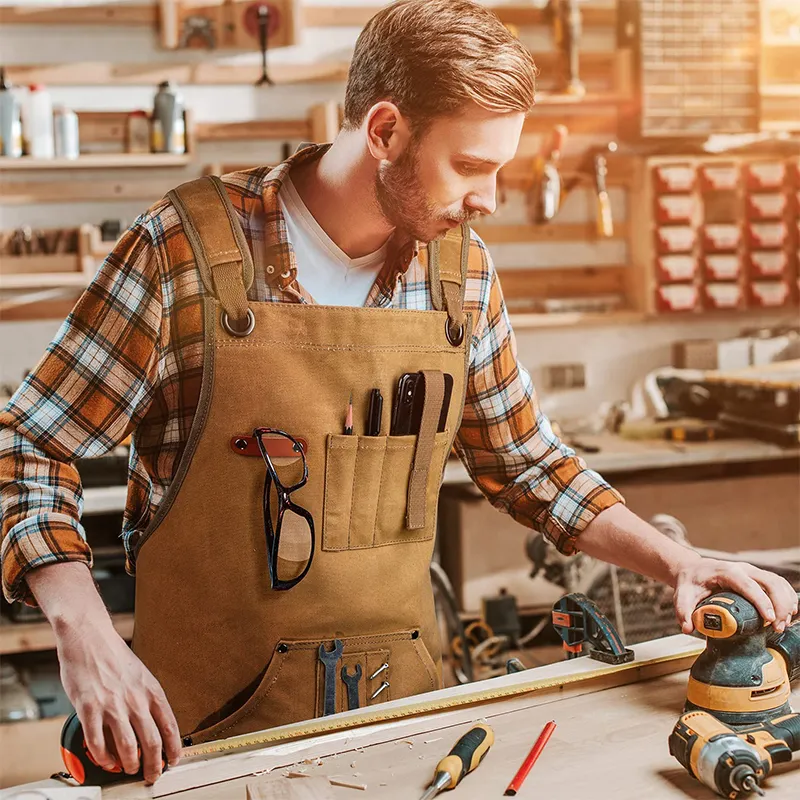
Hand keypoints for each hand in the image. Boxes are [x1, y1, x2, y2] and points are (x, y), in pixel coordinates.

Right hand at [56, 619, 181, 784]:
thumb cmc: (114, 656)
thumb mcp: (141, 675)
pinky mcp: (89, 709)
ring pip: (128, 747)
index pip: (170, 726)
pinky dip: (104, 758)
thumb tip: (152, 724)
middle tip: (153, 775)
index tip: (174, 761)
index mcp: (151, 690)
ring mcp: (112, 705)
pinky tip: (107, 761)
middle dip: (155, 765)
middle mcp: (135, 699)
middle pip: (152, 742)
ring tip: (130, 769)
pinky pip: (98, 743)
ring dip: (131, 764)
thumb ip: (146, 699)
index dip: (174, 748)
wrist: (90, 638)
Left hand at [673, 557, 798, 634]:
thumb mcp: (682, 595)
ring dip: (786, 603)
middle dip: (779, 605)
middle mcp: (743, 569)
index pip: (748, 585)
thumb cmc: (690, 582)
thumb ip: (682, 611)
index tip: (770, 619)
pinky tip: (788, 614)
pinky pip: (779, 585)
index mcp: (726, 571)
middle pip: (770, 582)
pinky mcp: (758, 578)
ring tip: (782, 624)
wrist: (693, 570)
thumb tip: (688, 629)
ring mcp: (752, 572)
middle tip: (777, 627)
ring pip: (778, 583)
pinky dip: (788, 598)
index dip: (761, 601)